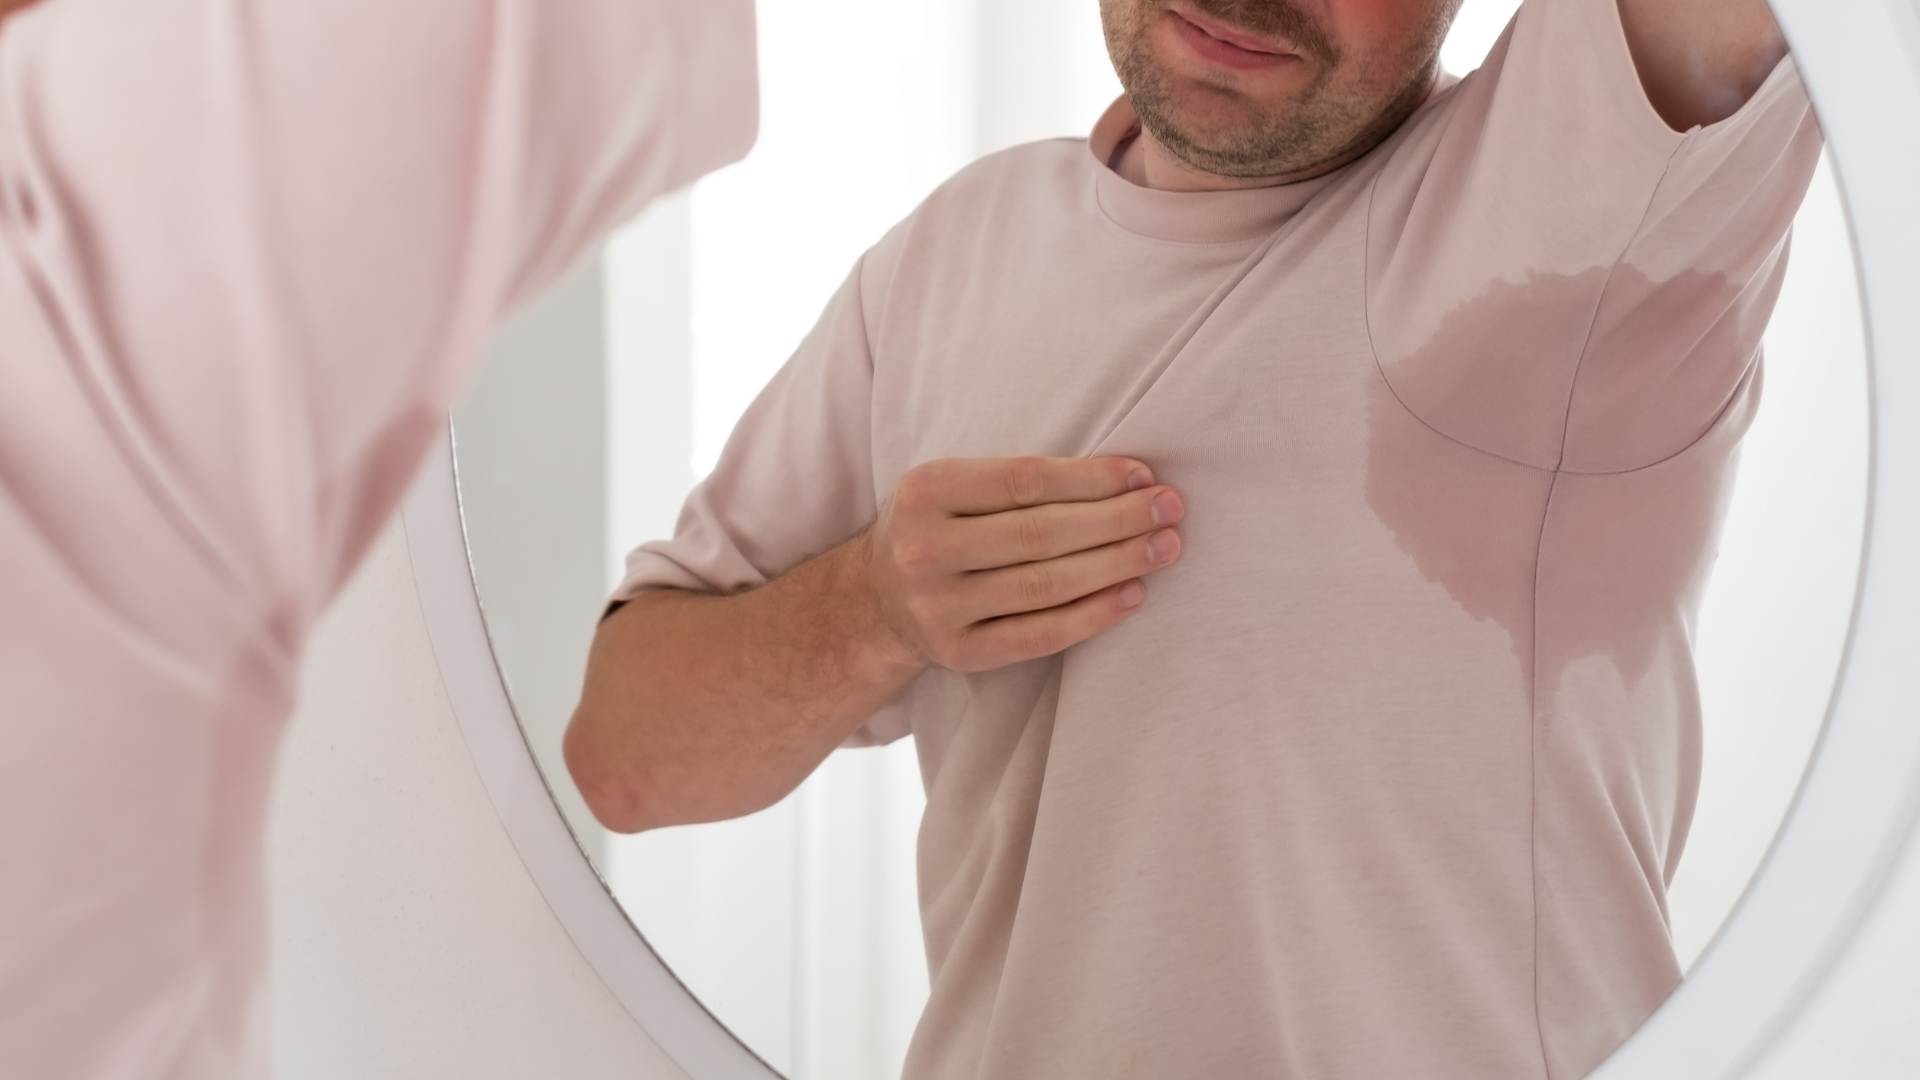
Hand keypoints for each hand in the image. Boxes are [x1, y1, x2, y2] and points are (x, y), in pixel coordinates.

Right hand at [864, 456, 1185, 672]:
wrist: (876, 601)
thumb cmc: (938, 527)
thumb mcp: (953, 486)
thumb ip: (1019, 481)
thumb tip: (1129, 479)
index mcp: (926, 491)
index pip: (1026, 481)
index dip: (1092, 479)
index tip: (1144, 474)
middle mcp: (926, 550)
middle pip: (1041, 534)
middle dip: (1117, 520)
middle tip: (1170, 508)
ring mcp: (939, 607)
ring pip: (1047, 585)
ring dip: (1117, 564)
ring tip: (1164, 547)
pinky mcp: (959, 653)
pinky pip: (1040, 635)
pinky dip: (1093, 615)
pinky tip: (1133, 594)